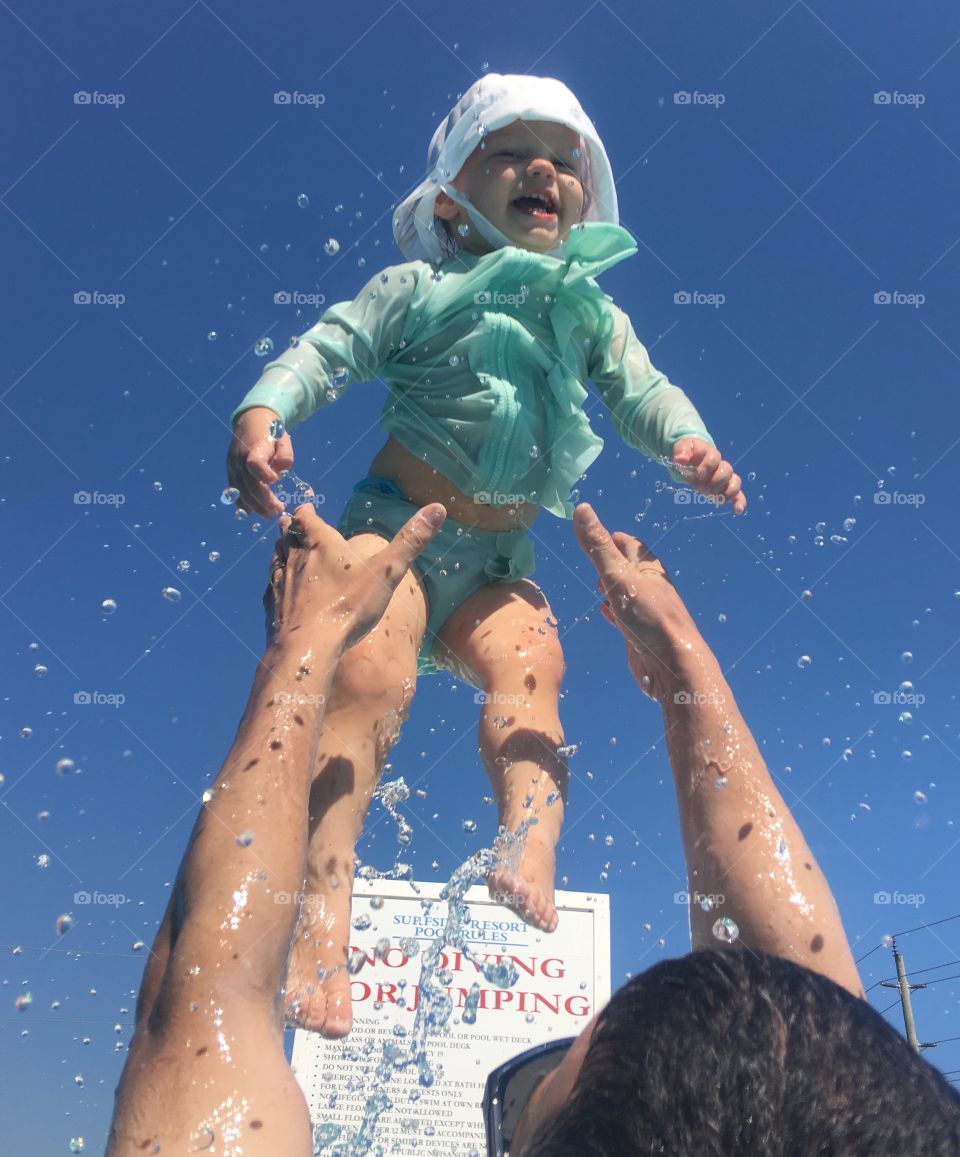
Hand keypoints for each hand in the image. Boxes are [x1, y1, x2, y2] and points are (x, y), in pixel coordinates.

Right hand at [226, 407, 294, 517]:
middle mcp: (240, 458)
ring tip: (268, 515)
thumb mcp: (284, 439)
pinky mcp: (230, 471)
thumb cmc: (272, 432)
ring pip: (240, 490)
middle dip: (263, 500)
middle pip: (248, 483)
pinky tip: (251, 512)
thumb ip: (285, 456)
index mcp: (254, 448)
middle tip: (277, 510)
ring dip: (254, 505)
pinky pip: (233, 489)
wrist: (251, 421)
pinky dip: (241, 502)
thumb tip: (279, 474)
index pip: (254, 463)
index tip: (275, 481)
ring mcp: (233, 465)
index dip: (263, 474)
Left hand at [267, 502, 445, 651]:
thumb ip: (410, 541)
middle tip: (294, 525)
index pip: (305, 516)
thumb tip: (438, 508)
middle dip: (290, 528)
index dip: (306, 511)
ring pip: (275, 557)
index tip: (307, 508)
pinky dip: (274, 582)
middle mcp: (294, 557)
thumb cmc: (348, 607)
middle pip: (286, 534)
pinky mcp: (272, 607)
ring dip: (280, 551)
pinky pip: (270, 587)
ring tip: (285, 550)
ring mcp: (279, 582)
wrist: (309, 648)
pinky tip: (279, 590)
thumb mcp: (387, 572)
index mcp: (319, 543)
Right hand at [573, 503, 695, 696]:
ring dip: (611, 587)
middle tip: (592, 564)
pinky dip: (613, 609)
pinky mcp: (641, 632)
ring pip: (626, 591)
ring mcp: (647, 610)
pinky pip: (625, 614)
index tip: (594, 536)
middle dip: (609, 562)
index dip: (611, 538)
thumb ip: (598, 547)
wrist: (672, 665)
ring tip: (596, 585)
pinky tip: (605, 612)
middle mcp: (651, 586)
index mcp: (650, 568)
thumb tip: (581, 508)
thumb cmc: (650, 618)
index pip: (630, 544)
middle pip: (628, 567)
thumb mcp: (619, 577)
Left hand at [670, 437, 746, 514]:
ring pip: (735, 483)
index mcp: (710, 454)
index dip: (707, 466)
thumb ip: (681, 451)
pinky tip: (738, 511)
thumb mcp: (683, 448)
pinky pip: (737, 495)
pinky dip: (739, 502)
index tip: (698, 473)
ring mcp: (724, 478)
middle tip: (699, 488)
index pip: (715, 458)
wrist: (693, 457)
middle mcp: (720, 466)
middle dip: (713, 482)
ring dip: (726, 492)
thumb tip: (681, 460)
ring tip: (715, 498)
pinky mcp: (725, 488)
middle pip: (726, 472)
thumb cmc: (689, 452)